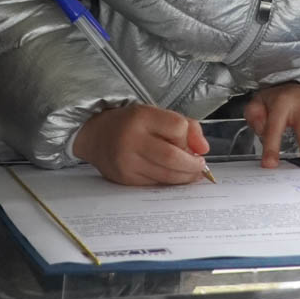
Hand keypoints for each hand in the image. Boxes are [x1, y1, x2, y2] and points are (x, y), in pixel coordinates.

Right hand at [73, 105, 210, 185]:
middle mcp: (132, 139)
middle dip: (192, 165)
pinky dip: (169, 183)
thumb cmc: (131, 123)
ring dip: (185, 177)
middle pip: (173, 157)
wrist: (96, 135)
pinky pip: (155, 184)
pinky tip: (173, 177)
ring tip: (191, 173)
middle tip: (200, 166)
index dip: (190, 138)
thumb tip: (203, 149)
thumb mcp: (156, 114)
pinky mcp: (124, 178)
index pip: (177, 128)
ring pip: (166, 175)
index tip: (194, 145)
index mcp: (142, 117)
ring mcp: (127, 161)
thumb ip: (186, 126)